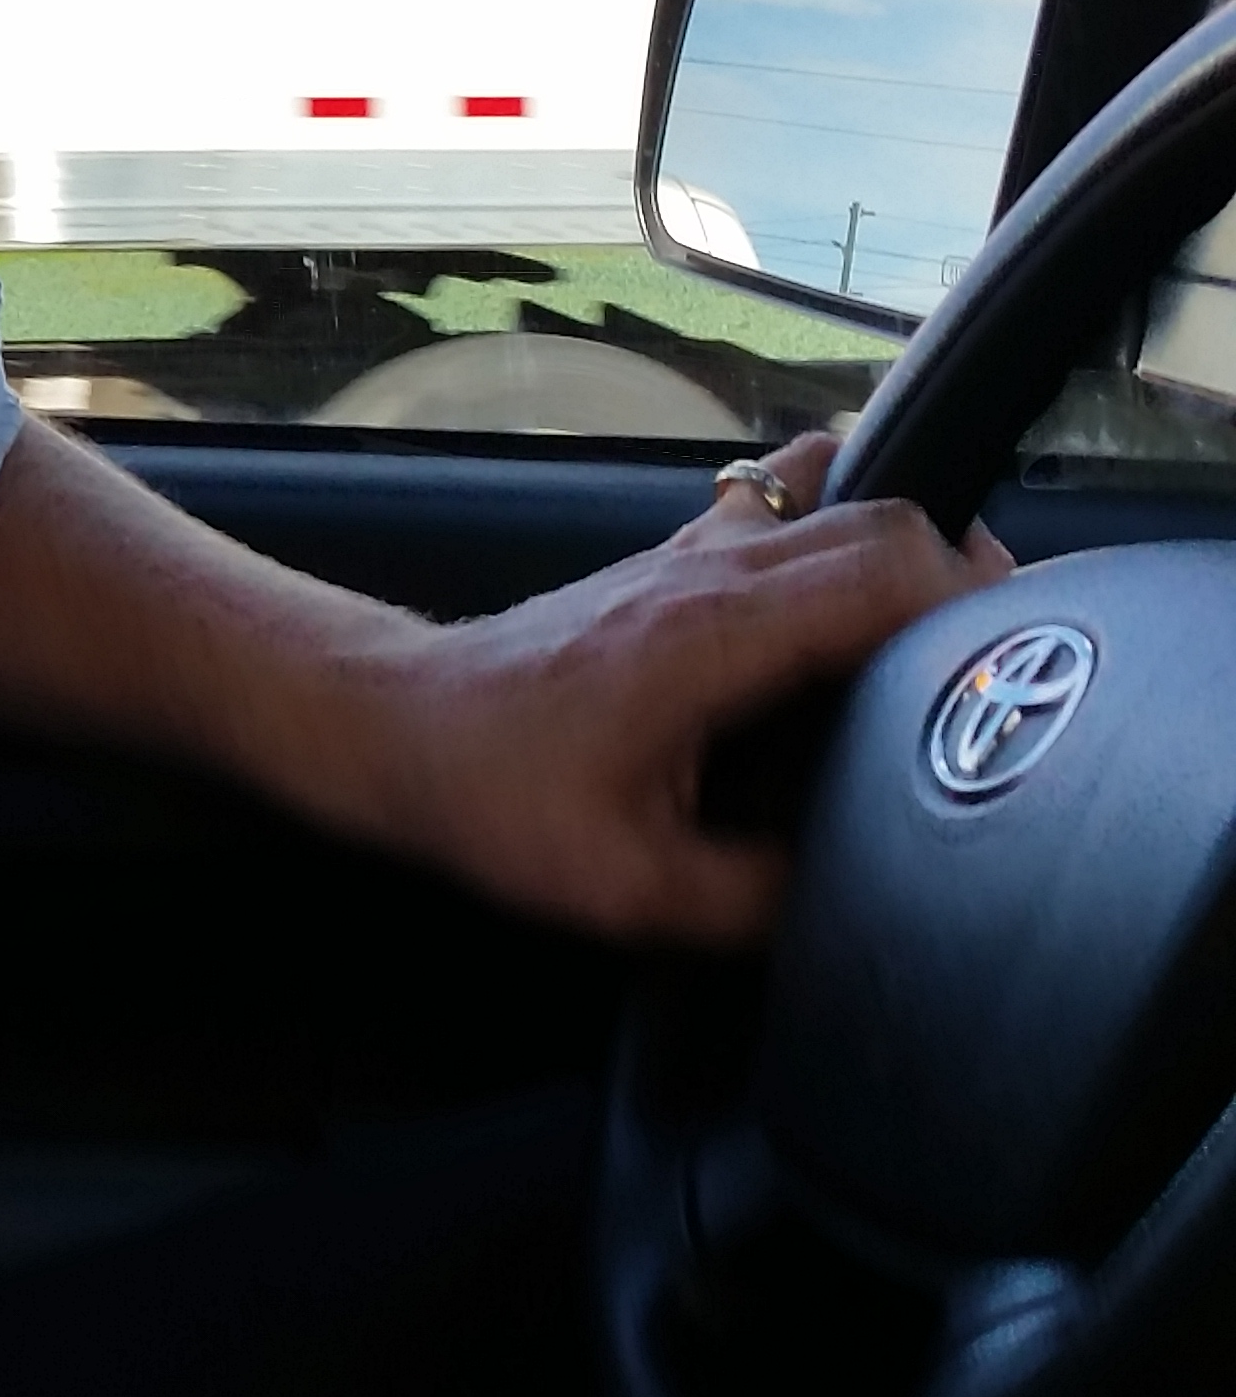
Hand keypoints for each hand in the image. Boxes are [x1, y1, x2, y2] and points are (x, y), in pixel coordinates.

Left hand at [351, 434, 1008, 948]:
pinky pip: (790, 495)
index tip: (1000, 664)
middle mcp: (714, 567)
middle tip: (993, 658)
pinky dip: (844, 520)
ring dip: (905, 545)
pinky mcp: (679, 552)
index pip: (885, 565)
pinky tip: (858, 589)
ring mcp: (694, 547)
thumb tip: (854, 903)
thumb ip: (754, 901)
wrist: (396, 725)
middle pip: (885, 517)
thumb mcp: (626, 889)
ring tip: (938, 626)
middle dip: (963, 575)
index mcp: (714, 634)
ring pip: (842, 493)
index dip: (968, 604)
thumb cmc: (492, 796)